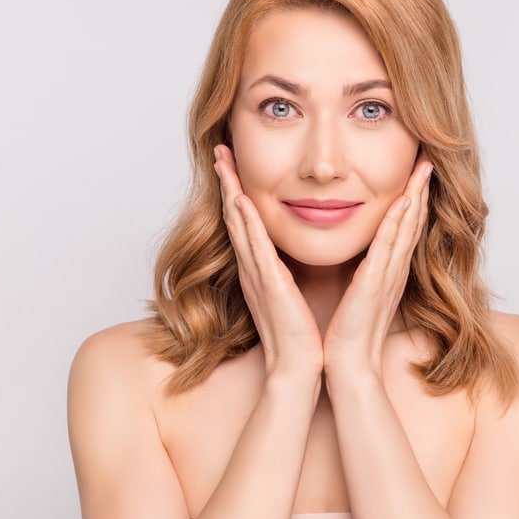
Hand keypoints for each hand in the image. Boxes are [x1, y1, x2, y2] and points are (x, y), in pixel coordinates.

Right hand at [214, 145, 323, 379]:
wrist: (297, 368)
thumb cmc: (299, 336)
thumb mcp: (292, 295)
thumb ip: (287, 275)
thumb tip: (291, 259)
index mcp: (262, 270)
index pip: (246, 224)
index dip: (237, 193)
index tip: (233, 166)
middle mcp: (254, 268)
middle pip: (235, 216)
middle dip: (227, 182)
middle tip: (219, 150)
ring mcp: (257, 275)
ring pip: (239, 224)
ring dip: (230, 191)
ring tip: (222, 161)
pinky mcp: (268, 284)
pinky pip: (254, 247)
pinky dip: (246, 222)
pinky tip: (240, 200)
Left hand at [322, 156, 432, 378]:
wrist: (348, 364)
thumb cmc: (349, 333)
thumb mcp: (359, 295)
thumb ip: (364, 273)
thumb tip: (362, 259)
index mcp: (388, 271)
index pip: (405, 228)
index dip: (414, 198)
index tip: (417, 172)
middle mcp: (394, 270)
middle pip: (413, 221)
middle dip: (421, 188)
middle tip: (428, 158)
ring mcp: (387, 276)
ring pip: (406, 228)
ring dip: (416, 196)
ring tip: (423, 168)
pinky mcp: (375, 284)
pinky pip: (389, 247)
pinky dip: (398, 223)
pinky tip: (404, 201)